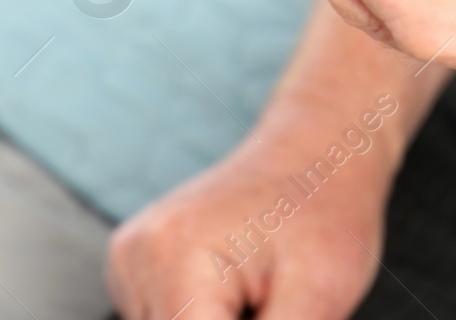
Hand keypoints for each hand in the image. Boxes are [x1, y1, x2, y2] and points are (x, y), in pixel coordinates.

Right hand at [107, 104, 395, 319]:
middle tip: (269, 300)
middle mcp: (138, 258)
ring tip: (259, 297)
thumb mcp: (320, 297)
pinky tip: (236, 294)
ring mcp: (130, 258)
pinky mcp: (133, 263)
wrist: (316, 151)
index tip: (273, 314)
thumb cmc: (326, 211)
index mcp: (177, 263)